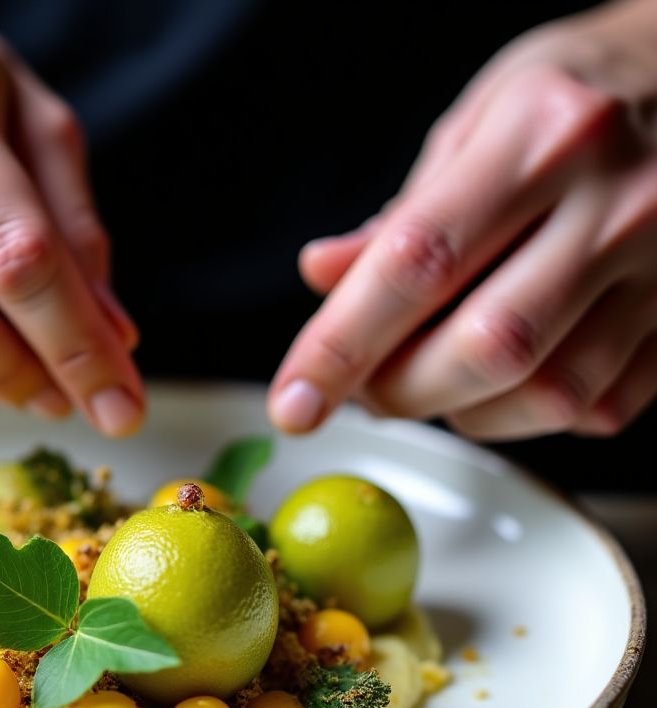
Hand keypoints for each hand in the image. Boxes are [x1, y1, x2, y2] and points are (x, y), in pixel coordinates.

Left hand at [269, 1, 656, 439]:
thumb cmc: (578, 96)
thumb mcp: (477, 121)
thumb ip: (403, 214)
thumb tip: (323, 278)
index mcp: (541, 134)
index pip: (415, 262)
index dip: (340, 347)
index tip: (294, 403)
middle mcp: (614, 202)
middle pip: (485, 347)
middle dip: (401, 392)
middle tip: (368, 389)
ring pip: (548, 393)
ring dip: (466, 409)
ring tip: (439, 374)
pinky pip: (601, 407)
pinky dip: (532, 411)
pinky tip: (514, 372)